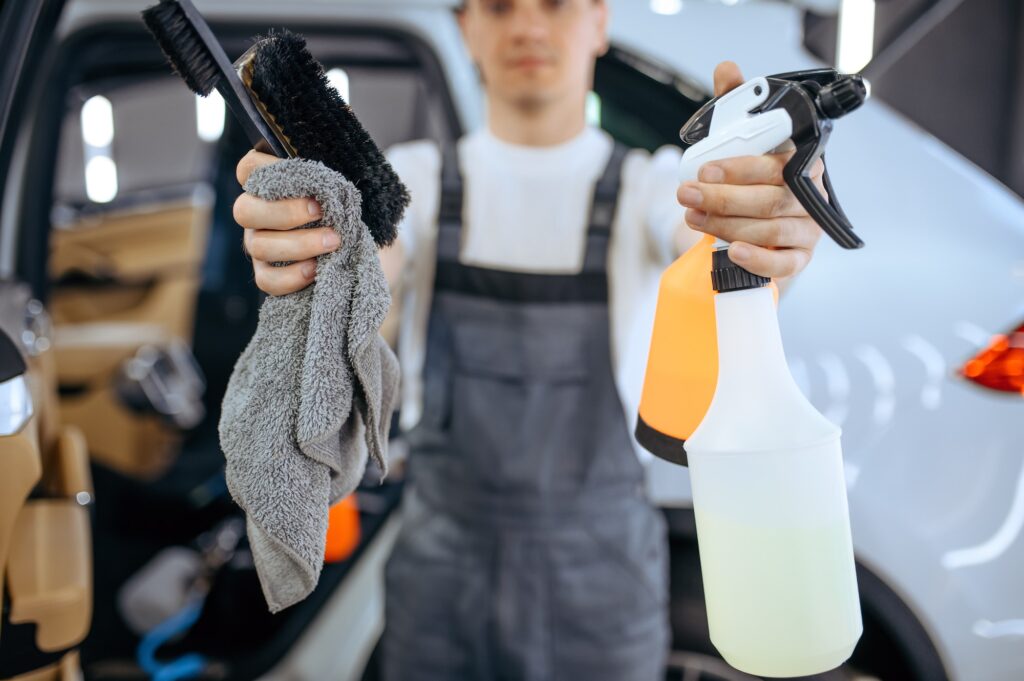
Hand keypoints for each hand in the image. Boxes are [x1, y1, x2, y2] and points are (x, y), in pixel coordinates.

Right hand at [234, 149, 341, 295]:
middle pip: (245, 210)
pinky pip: (266, 280)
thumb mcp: (340, 190)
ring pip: (258, 246)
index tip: (307, 178)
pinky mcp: (267, 275)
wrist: (364, 248)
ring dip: (299, 244)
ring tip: (333, 242)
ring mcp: (258, 245)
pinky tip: (318, 270)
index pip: (248, 169)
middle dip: (286, 212)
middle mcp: (255, 214)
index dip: (268, 169)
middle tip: (321, 212)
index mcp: (268, 185)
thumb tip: (324, 183)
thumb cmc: (347, 211)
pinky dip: (293, 276)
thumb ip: (324, 180)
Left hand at [676, 61, 824, 280]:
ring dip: (727, 225)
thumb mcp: (741, 140)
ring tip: (692, 217)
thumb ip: (734, 105)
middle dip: (722, 199)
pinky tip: (732, 252)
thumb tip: (726, 68)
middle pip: (769, 200)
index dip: (737, 168)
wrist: (754, 220)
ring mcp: (807, 229)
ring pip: (771, 230)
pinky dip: (758, 260)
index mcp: (801, 162)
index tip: (702, 171)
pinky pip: (784, 264)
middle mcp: (810, 195)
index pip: (774, 165)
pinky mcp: (799, 258)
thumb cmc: (749, 178)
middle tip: (685, 195)